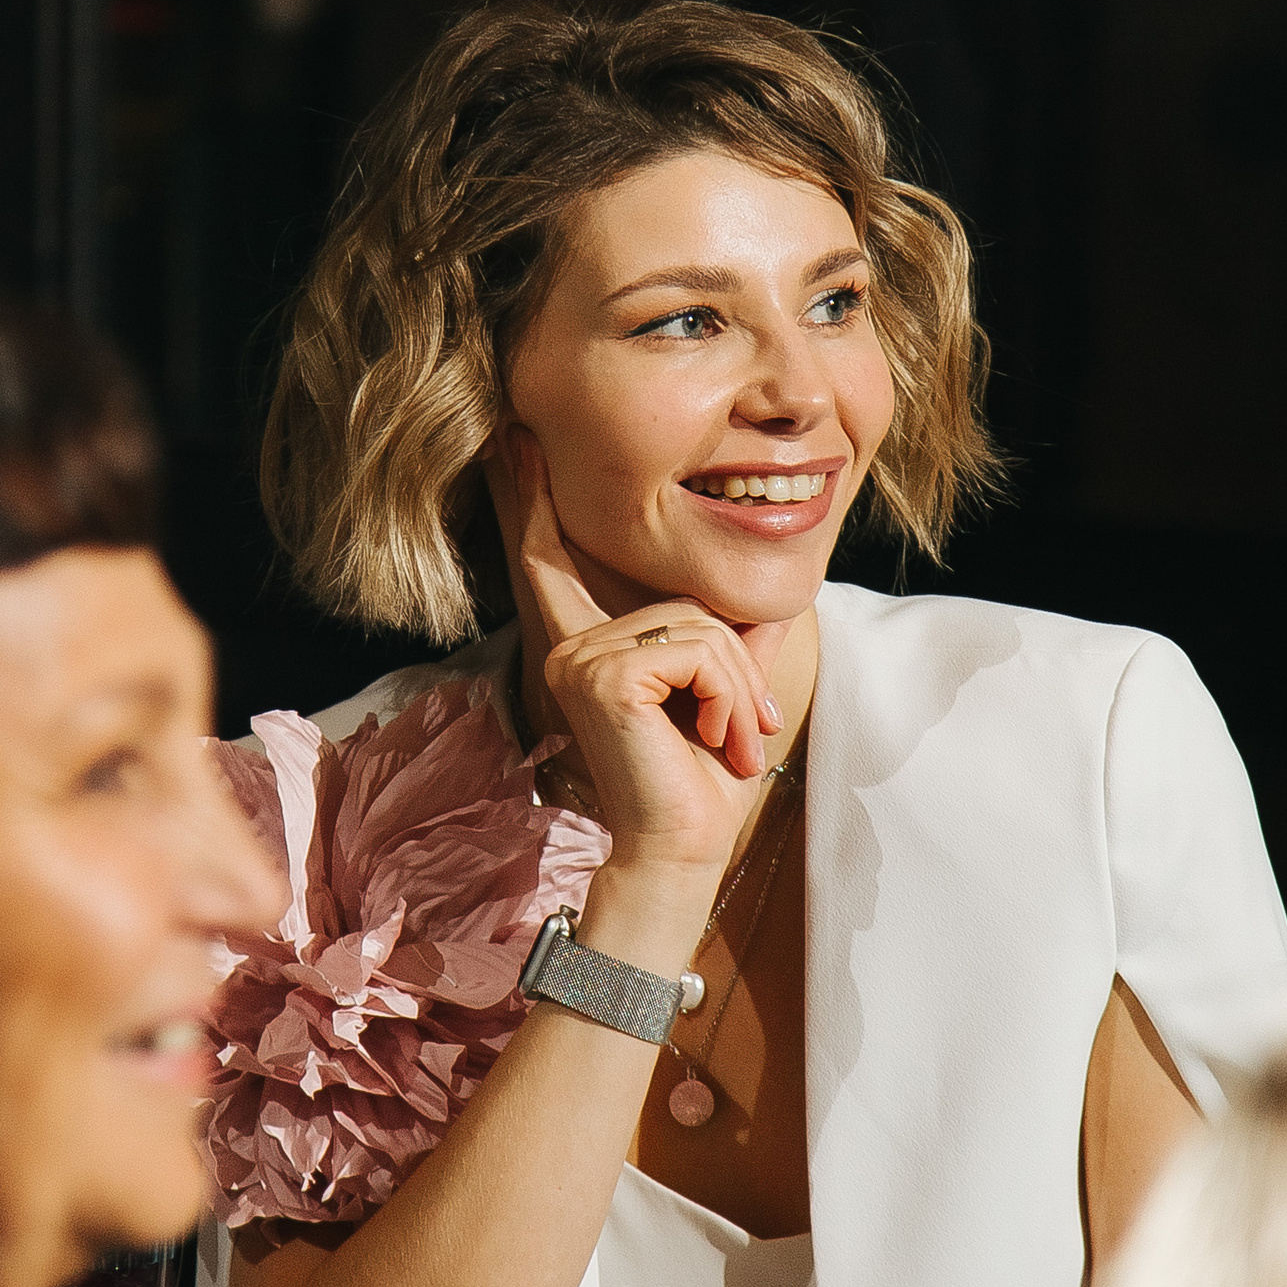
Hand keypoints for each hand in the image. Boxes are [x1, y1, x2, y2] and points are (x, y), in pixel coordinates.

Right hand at [511, 431, 777, 898]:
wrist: (682, 850)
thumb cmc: (699, 780)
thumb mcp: (720, 691)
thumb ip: (729, 637)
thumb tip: (771, 591)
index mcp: (586, 646)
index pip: (555, 561)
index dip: (534, 498)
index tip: (516, 437)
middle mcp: (572, 645)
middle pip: (686, 605)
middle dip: (735, 666)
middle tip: (741, 733)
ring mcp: (580, 658)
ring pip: (700, 629)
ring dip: (738, 689)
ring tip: (728, 742)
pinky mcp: (605, 675)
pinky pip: (698, 652)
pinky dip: (727, 696)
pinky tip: (713, 739)